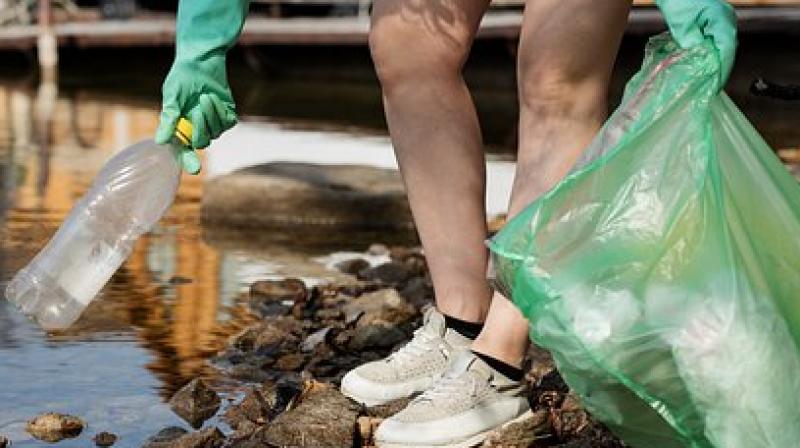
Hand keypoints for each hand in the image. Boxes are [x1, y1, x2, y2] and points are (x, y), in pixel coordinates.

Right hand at [154, 0, 249, 174]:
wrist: (200, 62)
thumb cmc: (181, 78)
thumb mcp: (172, 96)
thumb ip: (169, 118)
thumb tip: (161, 142)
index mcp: (181, 129)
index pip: (184, 151)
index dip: (188, 161)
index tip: (195, 169)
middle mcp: (197, 129)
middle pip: (202, 142)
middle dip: (200, 128)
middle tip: (197, 110)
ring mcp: (214, 124)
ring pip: (216, 131)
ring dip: (211, 114)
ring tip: (204, 96)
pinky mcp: (227, 116)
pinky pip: (227, 122)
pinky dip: (220, 110)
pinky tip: (213, 98)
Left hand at [656, 0, 737, 86]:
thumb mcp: (681, 23)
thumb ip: (689, 41)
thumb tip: (696, 57)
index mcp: (722, 20)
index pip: (727, 50)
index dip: (722, 69)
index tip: (716, 84)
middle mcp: (727, 20)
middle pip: (728, 50)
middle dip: (720, 69)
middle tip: (712, 86)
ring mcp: (723, 20)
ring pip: (723, 46)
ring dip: (716, 62)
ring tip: (709, 79)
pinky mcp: (716, 22)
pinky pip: (717, 41)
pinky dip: (712, 53)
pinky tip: (705, 63)